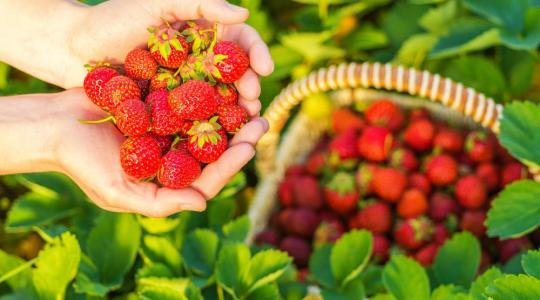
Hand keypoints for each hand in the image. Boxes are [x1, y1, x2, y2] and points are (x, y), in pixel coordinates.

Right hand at [51, 89, 267, 216]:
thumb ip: (160, 203)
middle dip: (240, 135)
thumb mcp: (118, 192)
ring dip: (230, 111)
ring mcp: (169, 129)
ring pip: (207, 122)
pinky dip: (207, 90)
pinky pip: (189, 98)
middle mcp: (175, 155)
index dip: (230, 164)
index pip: (208, 177)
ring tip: (252, 96)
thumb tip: (202, 204)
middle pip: (215, 149)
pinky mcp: (161, 105)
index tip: (249, 146)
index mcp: (170, 181)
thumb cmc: (82, 164)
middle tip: (261, 119)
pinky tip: (224, 78)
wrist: (55, 126)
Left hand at [69, 0, 272, 115]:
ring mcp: (185, 85)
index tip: (264, 69)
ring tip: (243, 126)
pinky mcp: (170, 106)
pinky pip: (195, 117)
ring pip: (220, 99)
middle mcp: (198, 59)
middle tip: (253, 103)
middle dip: (249, 89)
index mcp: (201, 32)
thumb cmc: (110, 20)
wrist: (70, 48)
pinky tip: (217, 139)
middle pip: (236, 74)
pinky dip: (208, 127)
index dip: (256, 53)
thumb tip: (245, 13)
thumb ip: (200, 3)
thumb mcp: (155, 2)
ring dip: (235, 112)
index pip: (239, 40)